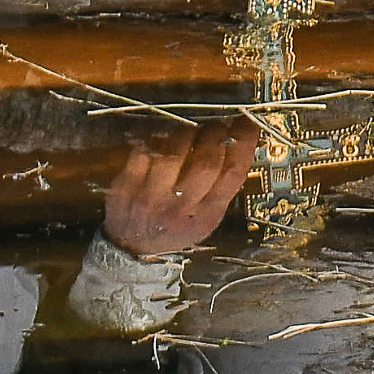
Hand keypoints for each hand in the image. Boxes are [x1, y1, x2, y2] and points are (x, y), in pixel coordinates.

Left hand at [104, 121, 257, 258]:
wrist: (130, 247)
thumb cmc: (172, 228)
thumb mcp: (204, 219)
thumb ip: (221, 188)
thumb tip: (240, 146)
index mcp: (206, 217)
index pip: (232, 175)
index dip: (244, 145)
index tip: (246, 126)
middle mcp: (180, 209)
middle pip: (207, 162)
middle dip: (215, 136)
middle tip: (216, 127)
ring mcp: (151, 197)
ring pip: (174, 152)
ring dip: (187, 132)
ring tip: (191, 130)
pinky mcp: (127, 185)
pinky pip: (145, 150)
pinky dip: (157, 137)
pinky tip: (164, 136)